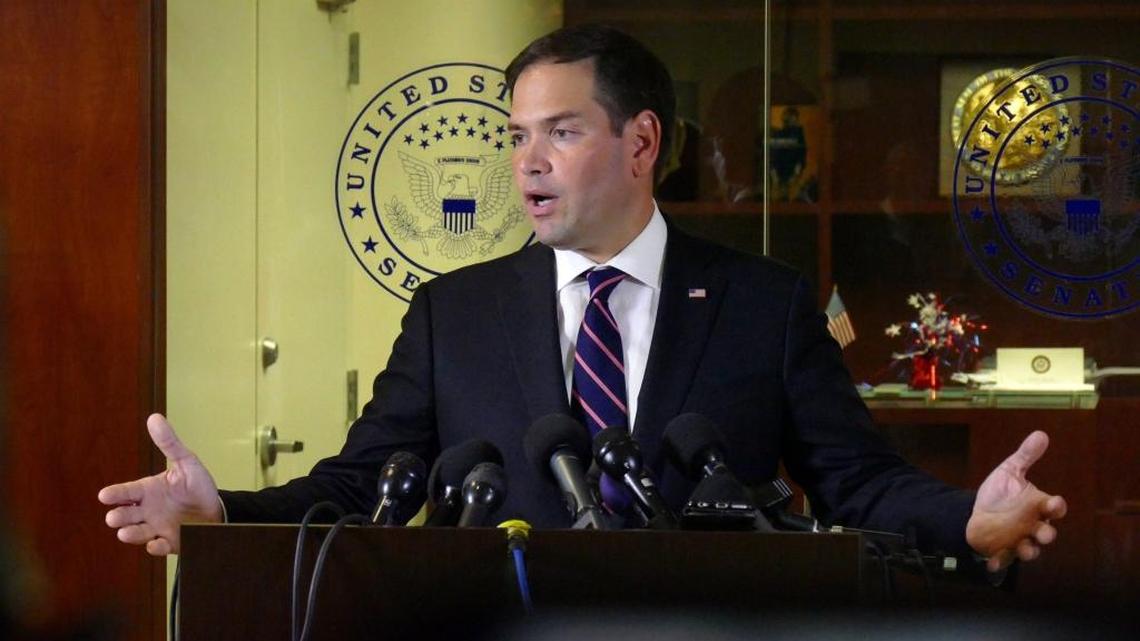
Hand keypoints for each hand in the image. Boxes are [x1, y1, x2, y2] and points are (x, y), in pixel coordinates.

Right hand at [97, 414, 221, 555]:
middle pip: (124, 515)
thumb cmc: (197, 486)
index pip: (125, 492)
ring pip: (136, 533)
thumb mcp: (186, 462)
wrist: (217, 509)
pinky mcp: (169, 542)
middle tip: (115, 516)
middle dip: (118, 517)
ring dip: (130, 534)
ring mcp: (156, 528)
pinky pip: (158, 547)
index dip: (114, 494)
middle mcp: (146, 511)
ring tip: (126, 532)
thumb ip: (169, 443)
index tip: (105, 496)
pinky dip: (156, 547)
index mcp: (147, 491)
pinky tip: (155, 544)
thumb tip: (154, 417)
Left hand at [966, 430, 1067, 571]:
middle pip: (1046, 533)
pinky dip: (999, 562)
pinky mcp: (1001, 551)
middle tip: (1043, 533)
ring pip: (1030, 550)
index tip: (1053, 504)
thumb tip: (1041, 434)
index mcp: (1037, 506)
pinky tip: (991, 561)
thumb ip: (1025, 456)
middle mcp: (1032, 525)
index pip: (1054, 508)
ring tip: (1024, 549)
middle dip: (1047, 534)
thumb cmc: (999, 494)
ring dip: (1029, 551)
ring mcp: (1018, 540)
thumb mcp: (1009, 472)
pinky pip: (1003, 559)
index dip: (1056, 507)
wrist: (975, 511)